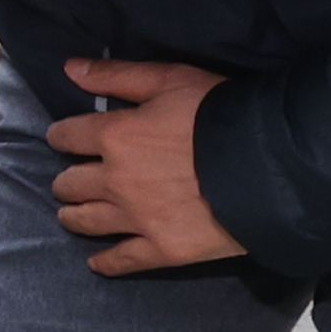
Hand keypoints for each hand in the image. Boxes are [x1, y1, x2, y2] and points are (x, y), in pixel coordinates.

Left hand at [46, 58, 241, 273]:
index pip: (66, 137)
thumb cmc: (219, 113)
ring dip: (74, 216)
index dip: (62, 137)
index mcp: (114, 136)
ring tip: (72, 214)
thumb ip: (116, 75)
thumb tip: (69, 68)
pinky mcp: (162, 248)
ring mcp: (137, 218)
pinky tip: (97, 262)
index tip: (64, 140)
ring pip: (87, 221)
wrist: (268, 165)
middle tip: (71, 180)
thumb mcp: (170, 79)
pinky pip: (122, 260)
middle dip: (67, 179)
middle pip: (70, 183)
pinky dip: (106, 263)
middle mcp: (115, 180)